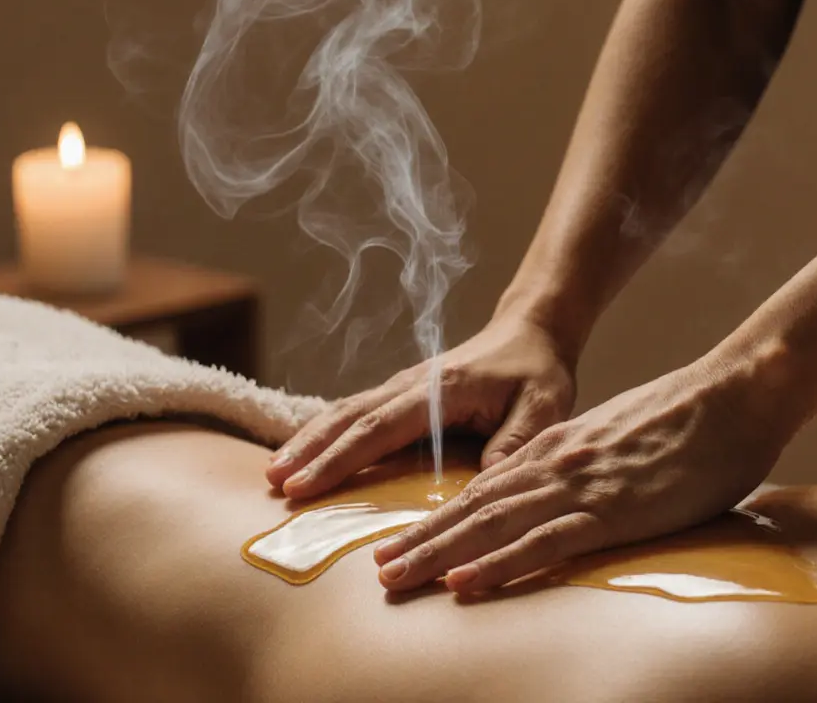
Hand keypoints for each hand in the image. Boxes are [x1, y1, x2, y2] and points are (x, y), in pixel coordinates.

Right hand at [266, 315, 577, 498]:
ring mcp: (403, 386)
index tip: (304, 485)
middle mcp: (413, 384)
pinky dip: (326, 432)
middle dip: (309, 451)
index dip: (340, 458)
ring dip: (309, 440)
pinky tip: (304, 454)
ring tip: (274, 473)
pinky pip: (356, 413)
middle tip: (273, 484)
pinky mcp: (402, 394)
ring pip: (345, 411)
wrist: (531, 331)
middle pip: (349, 417)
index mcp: (442, 389)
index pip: (380, 427)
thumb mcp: (544, 408)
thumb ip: (515, 442)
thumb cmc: (538, 373)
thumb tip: (483, 482)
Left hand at [369, 355, 791, 592]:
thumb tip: (575, 491)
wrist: (735, 394)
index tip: (406, 543)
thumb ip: (590, 463)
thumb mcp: (623, 438)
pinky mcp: (611, 509)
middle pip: (474, 509)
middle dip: (422, 542)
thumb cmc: (691, 420)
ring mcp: (580, 486)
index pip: (485, 489)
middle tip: (379, 573)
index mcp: (560, 447)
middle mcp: (557, 463)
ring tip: (397, 578)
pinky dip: (498, 564)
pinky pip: (543, 542)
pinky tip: (465, 581)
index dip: (441, 518)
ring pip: (493, 524)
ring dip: (440, 553)